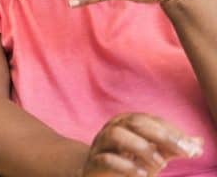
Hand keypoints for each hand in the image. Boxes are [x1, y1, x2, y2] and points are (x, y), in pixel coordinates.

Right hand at [83, 113, 201, 175]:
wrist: (96, 174)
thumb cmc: (127, 162)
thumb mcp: (152, 155)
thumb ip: (171, 148)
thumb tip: (198, 143)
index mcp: (127, 122)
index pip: (151, 120)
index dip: (173, 131)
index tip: (192, 147)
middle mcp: (112, 128)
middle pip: (134, 122)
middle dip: (162, 136)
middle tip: (184, 152)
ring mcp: (100, 145)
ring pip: (116, 135)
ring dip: (141, 147)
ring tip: (161, 164)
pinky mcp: (93, 162)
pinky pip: (106, 159)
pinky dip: (126, 166)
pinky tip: (142, 174)